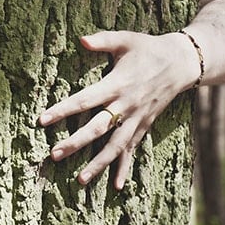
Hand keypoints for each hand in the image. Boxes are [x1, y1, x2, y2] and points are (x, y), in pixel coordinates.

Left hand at [37, 30, 199, 188]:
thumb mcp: (126, 39)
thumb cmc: (148, 48)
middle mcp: (126, 106)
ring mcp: (136, 119)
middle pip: (98, 128)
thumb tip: (81, 40)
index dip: (63, 110)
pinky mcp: (144, 126)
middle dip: (76, 143)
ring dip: (98, 164)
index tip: (42, 120)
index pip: (85, 100)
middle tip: (55, 155)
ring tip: (80, 180)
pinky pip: (133, 150)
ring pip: (116, 146)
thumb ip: (102, 40)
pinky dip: (124, 168)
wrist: (182, 63)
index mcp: (117, 84)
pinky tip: (115, 186)